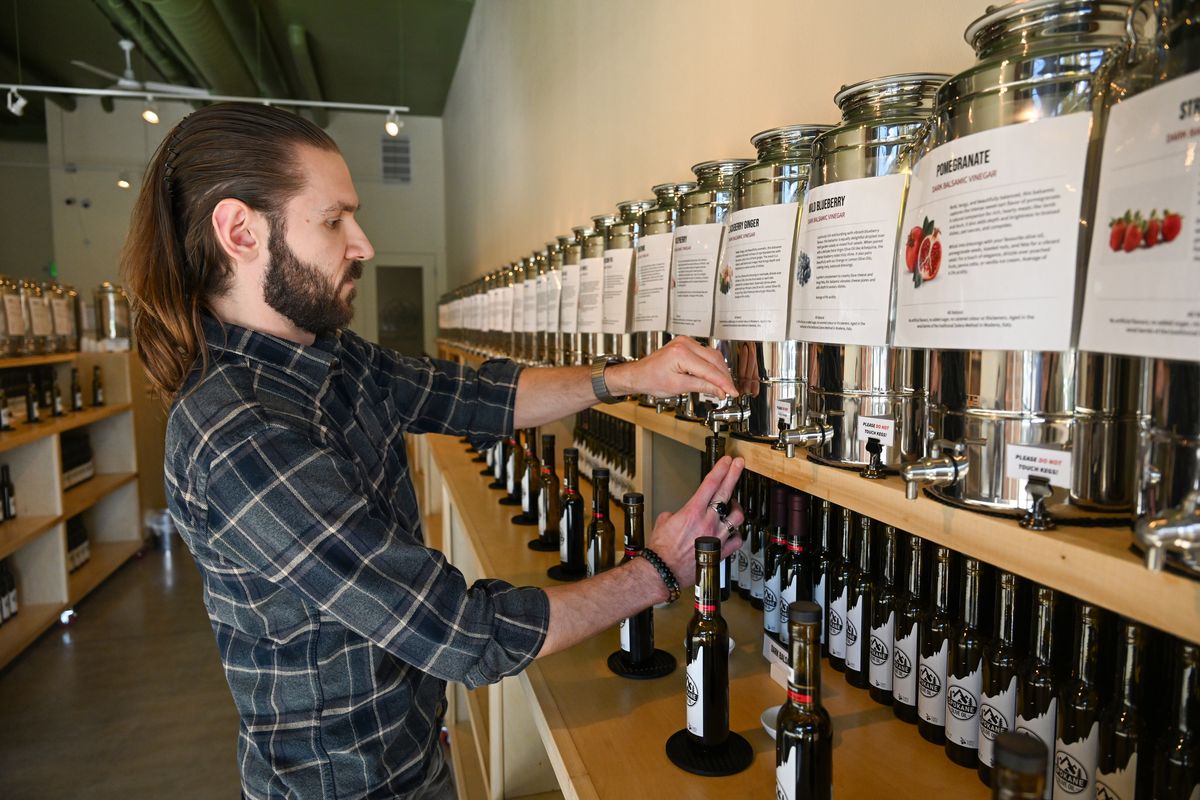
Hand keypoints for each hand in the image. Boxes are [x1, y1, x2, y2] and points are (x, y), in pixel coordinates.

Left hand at [606, 337, 736, 400]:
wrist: (639, 374)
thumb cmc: (650, 379)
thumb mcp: (677, 386)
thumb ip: (701, 386)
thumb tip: (719, 390)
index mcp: (681, 353)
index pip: (709, 370)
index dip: (723, 383)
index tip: (732, 392)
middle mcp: (685, 344)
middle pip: (715, 359)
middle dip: (724, 376)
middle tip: (730, 390)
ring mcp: (686, 342)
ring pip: (712, 355)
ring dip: (720, 370)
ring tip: (723, 385)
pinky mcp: (686, 344)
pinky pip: (705, 353)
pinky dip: (712, 365)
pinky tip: (715, 375)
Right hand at [646, 455, 744, 587]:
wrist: (663, 571)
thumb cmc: (660, 550)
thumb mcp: (663, 521)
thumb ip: (675, 514)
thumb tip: (678, 515)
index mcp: (692, 511)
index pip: (711, 483)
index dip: (721, 469)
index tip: (727, 461)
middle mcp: (707, 522)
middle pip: (726, 492)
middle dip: (734, 475)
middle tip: (739, 464)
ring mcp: (717, 537)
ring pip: (737, 517)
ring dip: (736, 508)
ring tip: (733, 506)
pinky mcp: (720, 552)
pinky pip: (737, 539)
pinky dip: (736, 534)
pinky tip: (732, 532)